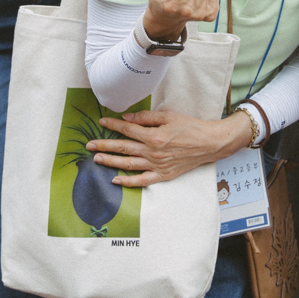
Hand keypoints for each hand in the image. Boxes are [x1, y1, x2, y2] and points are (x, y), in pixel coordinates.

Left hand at [87, 108, 250, 185]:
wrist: (209, 143)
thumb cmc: (190, 127)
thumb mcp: (168, 116)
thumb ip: (146, 118)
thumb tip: (127, 119)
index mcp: (153, 136)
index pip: (127, 130)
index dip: (112, 125)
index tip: (101, 122)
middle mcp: (153, 152)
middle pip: (123, 148)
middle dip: (104, 145)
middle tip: (89, 145)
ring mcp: (157, 165)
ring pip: (128, 164)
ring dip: (111, 161)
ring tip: (96, 159)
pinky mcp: (163, 175)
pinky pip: (142, 181)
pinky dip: (128, 182)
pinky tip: (115, 180)